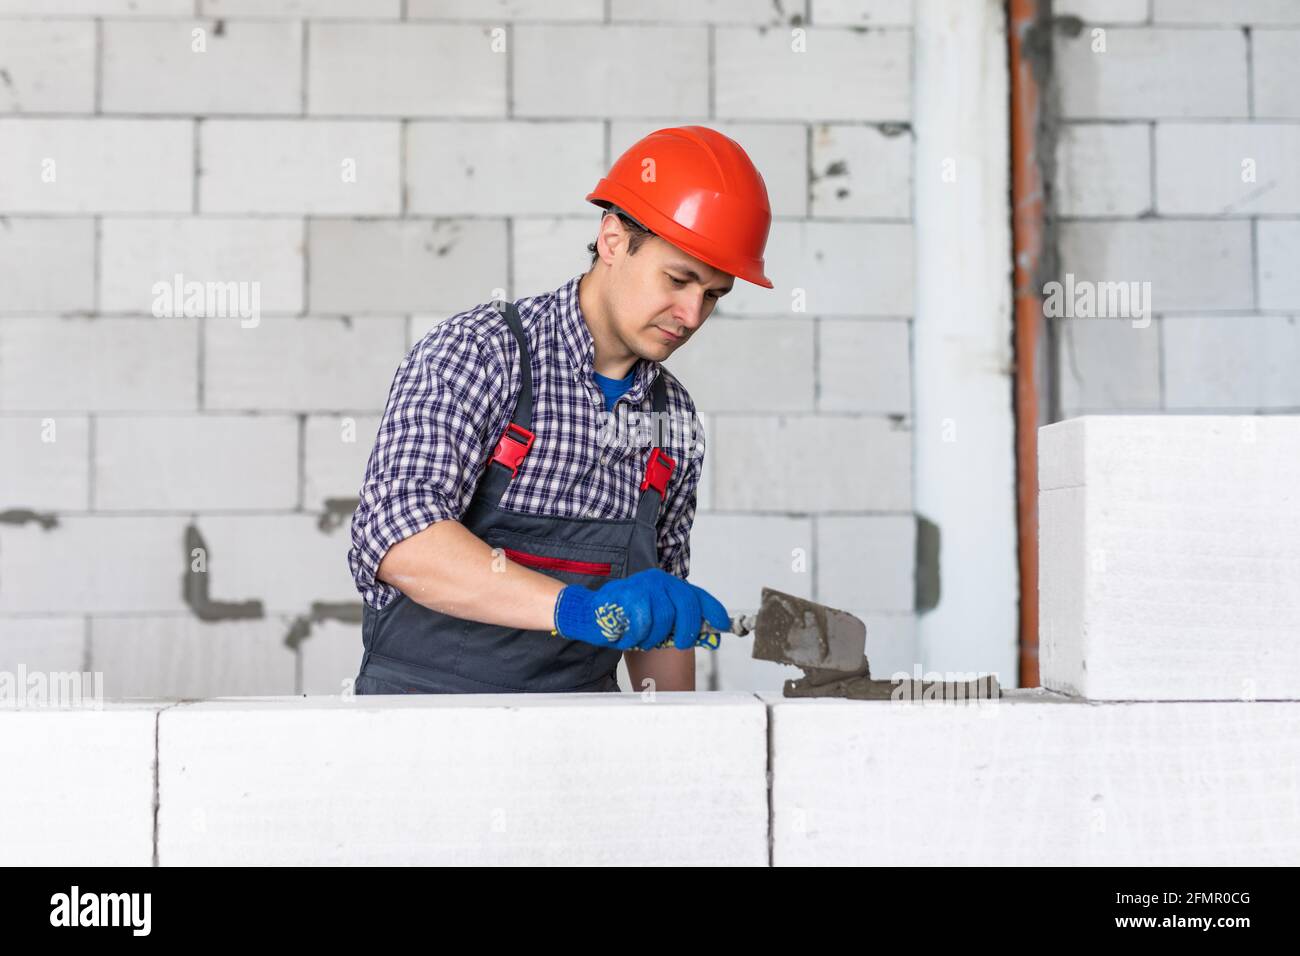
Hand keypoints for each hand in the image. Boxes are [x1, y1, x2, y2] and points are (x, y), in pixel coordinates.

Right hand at [552, 568, 730, 650]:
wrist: (589, 614)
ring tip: (642, 638)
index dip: (714, 611)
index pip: (698, 596)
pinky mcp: (629, 595)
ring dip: (654, 637)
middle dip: (687, 631)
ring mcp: (644, 586)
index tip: (723, 626)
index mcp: (669, 585)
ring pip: (664, 620)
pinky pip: (643, 625)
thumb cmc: (626, 619)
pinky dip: (637, 637)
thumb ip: (679, 625)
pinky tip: (628, 634)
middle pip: (687, 606)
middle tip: (680, 644)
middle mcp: (659, 580)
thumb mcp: (657, 621)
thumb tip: (709, 636)